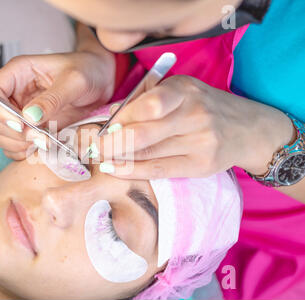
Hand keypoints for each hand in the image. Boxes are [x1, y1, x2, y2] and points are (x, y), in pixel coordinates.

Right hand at [0, 51, 114, 159]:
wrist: (101, 81)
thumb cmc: (88, 71)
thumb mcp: (75, 81)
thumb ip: (53, 98)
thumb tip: (29, 118)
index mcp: (19, 73)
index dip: (0, 111)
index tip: (21, 125)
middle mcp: (14, 94)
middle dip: (16, 134)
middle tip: (42, 138)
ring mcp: (20, 113)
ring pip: (1, 135)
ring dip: (19, 145)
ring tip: (45, 143)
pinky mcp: (30, 129)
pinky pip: (14, 146)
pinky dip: (24, 152)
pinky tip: (42, 148)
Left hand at [92, 75, 294, 178]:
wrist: (245, 129)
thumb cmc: (201, 107)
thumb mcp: (179, 92)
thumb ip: (146, 99)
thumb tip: (110, 115)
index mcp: (185, 90)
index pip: (148, 105)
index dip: (121, 118)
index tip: (103, 127)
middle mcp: (195, 114)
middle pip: (145, 133)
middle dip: (113, 143)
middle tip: (92, 148)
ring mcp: (201, 141)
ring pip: (150, 153)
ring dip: (118, 158)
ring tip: (99, 158)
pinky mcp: (202, 164)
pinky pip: (160, 169)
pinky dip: (133, 171)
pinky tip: (115, 170)